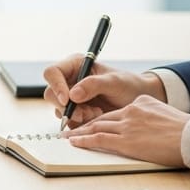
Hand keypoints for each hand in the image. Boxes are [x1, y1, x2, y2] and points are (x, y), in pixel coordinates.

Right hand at [43, 55, 165, 127]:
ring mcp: (71, 98)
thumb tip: (73, 95)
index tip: (67, 99)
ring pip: (60, 110)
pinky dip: (81, 123)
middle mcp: (69, 81)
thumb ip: (93, 85)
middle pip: (52, 94)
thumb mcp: (114, 82)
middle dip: (67, 107)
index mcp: (75, 66)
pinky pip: (69, 121)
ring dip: (76, 116)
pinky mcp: (76, 112)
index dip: (56, 86)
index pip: (53, 73)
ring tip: (97, 114)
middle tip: (85, 114)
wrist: (137, 100)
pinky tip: (96, 118)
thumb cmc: (128, 85)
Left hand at [63, 95, 189, 167]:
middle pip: (103, 118)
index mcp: (141, 103)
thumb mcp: (165, 114)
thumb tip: (146, 125)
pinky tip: (75, 142)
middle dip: (86, 123)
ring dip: (81, 132)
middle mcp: (131, 111)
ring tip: (68, 136)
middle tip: (72, 128)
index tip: (94, 122)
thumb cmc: (186, 131)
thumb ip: (151, 115)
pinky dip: (85, 140)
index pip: (116, 112)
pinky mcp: (126, 140)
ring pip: (97, 127)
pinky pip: (100, 139)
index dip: (102, 119)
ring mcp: (127, 125)